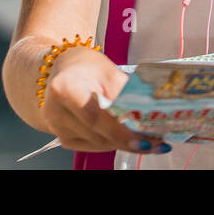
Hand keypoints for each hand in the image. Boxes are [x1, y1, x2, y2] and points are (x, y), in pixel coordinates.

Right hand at [40, 45, 167, 154]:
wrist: (67, 70)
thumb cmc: (89, 68)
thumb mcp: (111, 73)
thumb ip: (127, 96)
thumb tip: (149, 117)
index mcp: (65, 89)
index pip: (96, 117)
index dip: (121, 132)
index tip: (145, 140)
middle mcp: (56, 112)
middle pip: (98, 134)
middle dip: (130, 140)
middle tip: (158, 142)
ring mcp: (57, 128)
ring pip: (98, 144)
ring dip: (124, 143)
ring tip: (149, 140)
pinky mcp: (64, 138)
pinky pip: (93, 146)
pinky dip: (113, 143)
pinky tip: (128, 138)